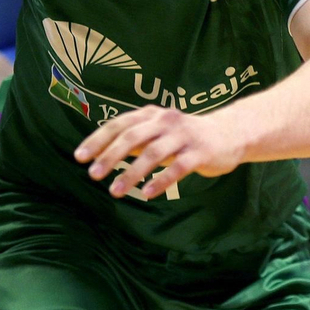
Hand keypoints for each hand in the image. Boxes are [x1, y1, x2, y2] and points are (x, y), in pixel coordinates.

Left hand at [73, 106, 242, 200]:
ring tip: (115, 191)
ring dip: (131, 172)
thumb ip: (133, 139)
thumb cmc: (186, 136)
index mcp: (151, 115)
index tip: (79, 157)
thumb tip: (99, 152)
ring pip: (153, 153)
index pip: (119, 125)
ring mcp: (184, 136)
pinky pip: (178, 167)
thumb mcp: (158, 131)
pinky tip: (146, 194)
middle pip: (132, 137)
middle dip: (110, 156)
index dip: (97, 140)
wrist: (230, 134)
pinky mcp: (200, 152)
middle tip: (93, 175)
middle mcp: (166, 121)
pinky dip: (161, 180)